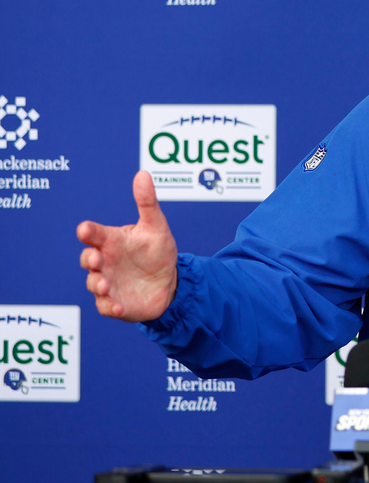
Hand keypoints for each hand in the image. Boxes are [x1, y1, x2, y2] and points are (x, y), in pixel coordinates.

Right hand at [77, 171, 178, 321]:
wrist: (170, 282)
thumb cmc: (157, 251)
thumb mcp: (156, 227)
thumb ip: (147, 203)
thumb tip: (143, 174)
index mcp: (111, 241)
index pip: (93, 234)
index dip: (87, 232)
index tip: (85, 230)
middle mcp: (105, 262)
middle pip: (88, 259)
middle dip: (89, 259)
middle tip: (97, 259)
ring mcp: (107, 283)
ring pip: (93, 283)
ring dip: (97, 284)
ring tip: (106, 283)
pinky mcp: (115, 303)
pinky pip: (105, 307)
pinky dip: (109, 307)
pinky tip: (118, 308)